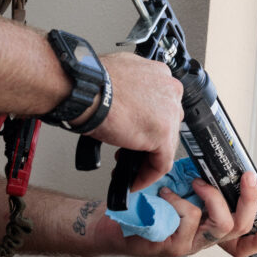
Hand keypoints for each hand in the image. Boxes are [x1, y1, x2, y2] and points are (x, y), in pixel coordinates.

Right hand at [83, 52, 182, 190]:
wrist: (85, 89)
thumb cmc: (92, 82)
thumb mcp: (120, 76)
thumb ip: (132, 91)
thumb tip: (125, 102)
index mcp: (160, 75)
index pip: (162, 106)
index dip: (147, 123)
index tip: (135, 133)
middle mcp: (170, 91)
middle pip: (167, 124)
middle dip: (148, 141)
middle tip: (127, 150)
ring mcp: (169, 112)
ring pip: (166, 144)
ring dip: (146, 159)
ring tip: (126, 166)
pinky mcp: (163, 134)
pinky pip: (161, 163)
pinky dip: (147, 175)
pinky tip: (134, 181)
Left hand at [100, 171, 256, 256]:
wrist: (109, 226)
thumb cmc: (142, 209)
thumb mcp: (175, 194)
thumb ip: (196, 186)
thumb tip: (212, 163)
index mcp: (204, 231)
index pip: (239, 242)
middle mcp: (199, 241)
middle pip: (238, 228)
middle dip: (247, 200)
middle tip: (245, 178)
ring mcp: (187, 245)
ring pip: (219, 224)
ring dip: (210, 196)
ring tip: (194, 183)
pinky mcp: (171, 246)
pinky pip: (189, 220)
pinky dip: (180, 201)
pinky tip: (166, 194)